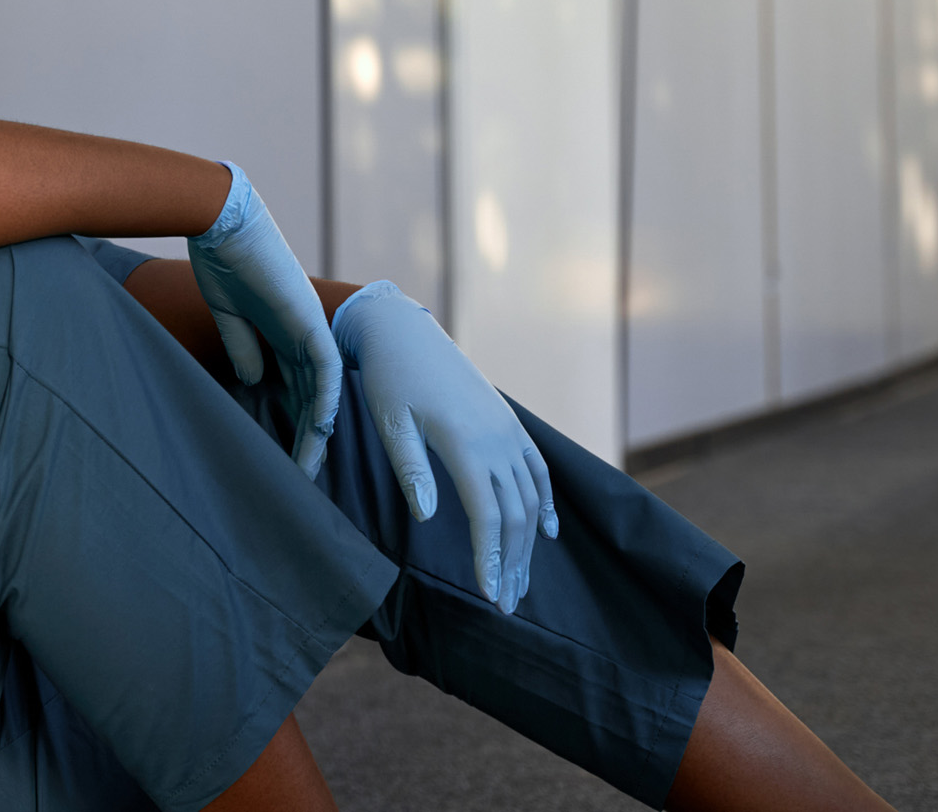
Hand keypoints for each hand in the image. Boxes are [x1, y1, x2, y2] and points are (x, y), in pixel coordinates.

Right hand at [187, 163, 342, 476]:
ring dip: (316, 430)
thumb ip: (243, 345)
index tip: (281, 455)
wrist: (222, 221)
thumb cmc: (220, 258)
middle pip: (311, 395)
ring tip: (307, 467)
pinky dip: (324, 399)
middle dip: (306, 437)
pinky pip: (325, 368)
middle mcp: (302, 332)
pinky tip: (320, 428)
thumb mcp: (228, 313)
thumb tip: (254, 381)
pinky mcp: (308, 320)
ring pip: (321, 390)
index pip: (293, 386)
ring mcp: (309, 326)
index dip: (290, 421)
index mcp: (281, 330)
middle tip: (300, 476)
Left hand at [332, 281, 557, 613]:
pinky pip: (538, 469)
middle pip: (516, 514)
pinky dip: (546, 503)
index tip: (490, 596)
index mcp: (465, 443)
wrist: (405, 333)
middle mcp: (496, 439)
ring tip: (520, 582)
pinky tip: (548, 532)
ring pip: (531, 498)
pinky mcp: (508, 424)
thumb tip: (431, 519)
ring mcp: (507, 431)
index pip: (488, 514)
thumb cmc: (389, 379)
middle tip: (505, 605)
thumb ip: (412, 470)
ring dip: (528, 543)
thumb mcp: (391, 423)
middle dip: (513, 563)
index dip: (491, 558)